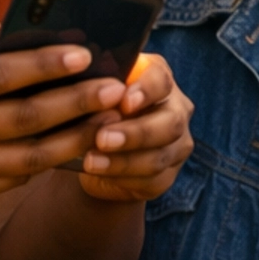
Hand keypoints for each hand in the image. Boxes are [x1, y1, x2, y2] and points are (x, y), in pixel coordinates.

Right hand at [0, 25, 176, 205]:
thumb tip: (3, 29)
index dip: (42, 66)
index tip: (83, 53)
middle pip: (22, 122)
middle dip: (75, 104)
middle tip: (115, 89)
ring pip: (27, 159)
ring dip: (74, 139)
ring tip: (109, 120)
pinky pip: (15, 179)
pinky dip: (49, 161)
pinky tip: (78, 141)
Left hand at [77, 53, 193, 203]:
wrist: (91, 148)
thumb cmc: (92, 109)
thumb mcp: (90, 93)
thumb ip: (93, 86)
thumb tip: (82, 83)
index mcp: (158, 79)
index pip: (162, 80)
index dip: (146, 90)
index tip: (124, 101)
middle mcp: (175, 109)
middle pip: (170, 122)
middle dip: (135, 133)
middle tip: (102, 138)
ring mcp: (176, 145)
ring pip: (159, 156)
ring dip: (123, 161)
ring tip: (91, 161)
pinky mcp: (167, 174)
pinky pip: (152, 180)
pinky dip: (123, 178)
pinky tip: (100, 174)